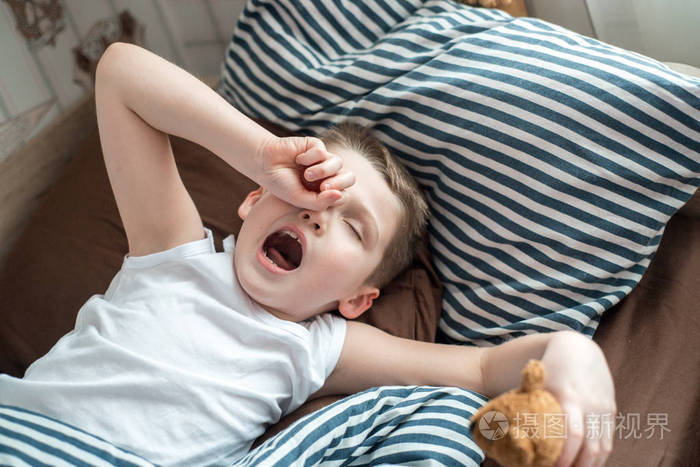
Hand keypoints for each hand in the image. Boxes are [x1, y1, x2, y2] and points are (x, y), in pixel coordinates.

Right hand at [256, 135, 355, 210]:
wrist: (264, 165)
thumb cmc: (281, 184)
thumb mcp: (299, 200)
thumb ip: (320, 202)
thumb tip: (341, 195)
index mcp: (325, 191)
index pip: (344, 194)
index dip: (337, 195)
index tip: (320, 196)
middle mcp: (328, 175)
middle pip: (350, 177)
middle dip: (339, 183)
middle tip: (322, 187)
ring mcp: (323, 159)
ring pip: (338, 162)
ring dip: (323, 170)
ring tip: (307, 175)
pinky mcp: (317, 146)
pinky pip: (322, 151)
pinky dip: (309, 157)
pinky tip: (298, 159)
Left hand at [541, 332, 615, 466]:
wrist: (577, 349)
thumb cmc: (549, 369)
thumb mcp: (538, 384)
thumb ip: (529, 406)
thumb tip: (506, 434)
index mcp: (569, 397)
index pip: (572, 435)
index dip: (564, 456)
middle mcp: (590, 404)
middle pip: (589, 447)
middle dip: (576, 466)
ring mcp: (602, 408)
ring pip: (601, 449)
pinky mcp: (610, 410)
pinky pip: (607, 441)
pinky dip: (598, 458)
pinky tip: (584, 466)